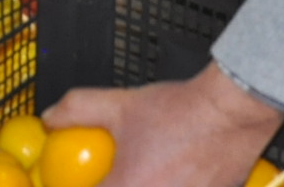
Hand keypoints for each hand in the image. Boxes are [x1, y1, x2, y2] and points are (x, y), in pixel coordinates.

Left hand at [44, 62, 283, 186]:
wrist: (232, 112)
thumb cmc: (183, 112)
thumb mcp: (120, 104)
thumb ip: (78, 110)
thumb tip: (51, 118)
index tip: (74, 181)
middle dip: (113, 184)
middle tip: (112, 173)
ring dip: (138, 184)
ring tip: (144, 170)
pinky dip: (165, 184)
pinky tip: (167, 173)